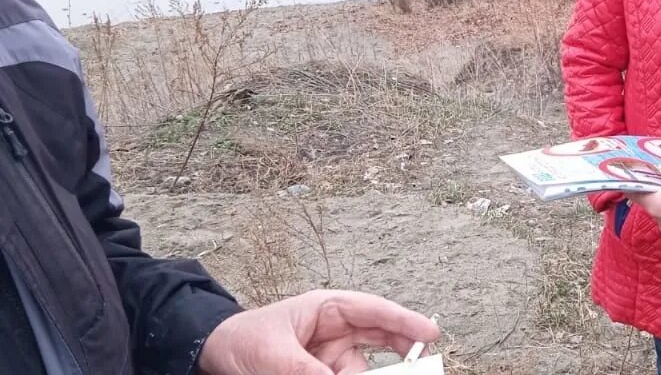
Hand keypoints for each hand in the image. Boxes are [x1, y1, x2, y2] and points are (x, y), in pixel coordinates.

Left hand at [198, 289, 440, 374]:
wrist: (214, 355)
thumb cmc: (241, 341)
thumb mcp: (272, 356)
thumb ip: (306, 372)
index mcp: (328, 308)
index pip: (373, 311)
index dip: (405, 321)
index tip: (430, 334)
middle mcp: (337, 329)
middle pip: (382, 337)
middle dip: (400, 351)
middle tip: (420, 366)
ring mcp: (332, 353)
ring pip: (361, 370)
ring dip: (352, 374)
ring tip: (310, 369)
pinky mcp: (324, 371)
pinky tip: (317, 373)